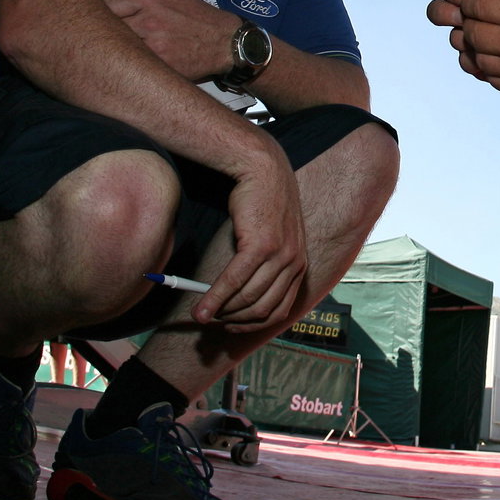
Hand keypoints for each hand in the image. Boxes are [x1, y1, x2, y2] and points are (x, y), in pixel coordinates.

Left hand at [101, 0, 238, 81]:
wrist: (223, 41)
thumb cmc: (195, 13)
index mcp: (148, 0)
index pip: (107, 4)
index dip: (105, 11)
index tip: (110, 16)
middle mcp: (148, 22)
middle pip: (109, 26)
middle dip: (109, 29)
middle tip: (112, 32)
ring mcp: (153, 46)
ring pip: (118, 46)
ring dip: (118, 46)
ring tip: (123, 46)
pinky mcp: (159, 65)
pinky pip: (133, 62)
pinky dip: (131, 61)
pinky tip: (136, 60)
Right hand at [194, 158, 307, 332]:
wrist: (264, 171)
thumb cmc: (263, 205)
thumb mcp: (274, 239)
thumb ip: (267, 267)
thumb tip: (239, 298)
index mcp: (300, 265)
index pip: (279, 310)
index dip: (253, 325)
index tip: (232, 327)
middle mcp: (294, 263)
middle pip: (261, 308)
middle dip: (234, 321)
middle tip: (212, 321)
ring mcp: (280, 256)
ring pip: (246, 298)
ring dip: (221, 312)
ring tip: (201, 316)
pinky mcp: (260, 246)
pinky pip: (234, 280)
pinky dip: (214, 298)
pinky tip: (200, 309)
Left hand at [426, 0, 499, 101]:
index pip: (474, 6)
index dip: (469, 3)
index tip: (472, 4)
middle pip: (471, 33)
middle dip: (470, 25)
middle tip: (477, 21)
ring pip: (476, 58)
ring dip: (476, 48)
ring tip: (488, 40)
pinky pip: (490, 78)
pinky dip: (488, 67)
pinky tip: (497, 57)